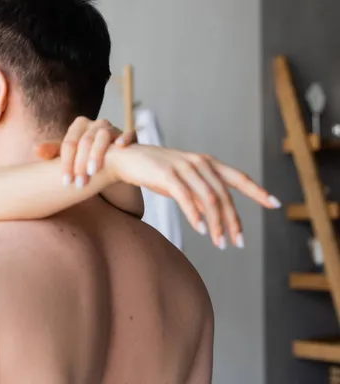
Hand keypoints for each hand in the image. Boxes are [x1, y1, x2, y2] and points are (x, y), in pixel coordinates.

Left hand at [36, 116, 135, 187]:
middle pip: (85, 141)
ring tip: (93, 171)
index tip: (65, 182)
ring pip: (104, 136)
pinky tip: (120, 147)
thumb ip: (53, 152)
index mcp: (80, 125)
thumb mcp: (69, 156)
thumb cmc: (85, 158)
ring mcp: (114, 128)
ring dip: (97, 153)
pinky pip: (129, 133)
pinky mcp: (130, 135)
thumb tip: (37, 150)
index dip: (66, 162)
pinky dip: (125, 138)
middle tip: (79, 184)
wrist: (112, 161)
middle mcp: (96, 123)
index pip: (69, 143)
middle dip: (80, 164)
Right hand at [108, 144, 280, 248]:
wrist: (126, 159)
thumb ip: (200, 193)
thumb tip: (215, 215)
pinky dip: (195, 215)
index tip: (275, 204)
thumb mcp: (183, 181)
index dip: (258, 191)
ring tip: (220, 243)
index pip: (238, 178)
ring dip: (217, 224)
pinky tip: (201, 229)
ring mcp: (184, 168)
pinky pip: (186, 198)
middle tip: (238, 242)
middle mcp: (199, 163)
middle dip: (234, 221)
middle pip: (225, 195)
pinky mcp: (167, 175)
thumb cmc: (155, 171)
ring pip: (209, 198)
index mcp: (207, 163)